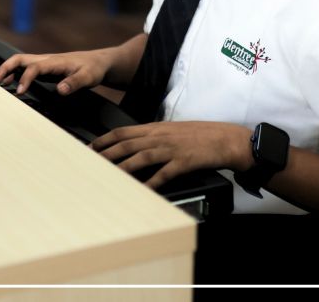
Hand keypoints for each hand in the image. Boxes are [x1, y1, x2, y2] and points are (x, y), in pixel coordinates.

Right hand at [0, 49, 113, 95]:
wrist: (97, 62)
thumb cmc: (92, 69)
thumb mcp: (88, 78)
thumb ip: (74, 83)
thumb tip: (60, 90)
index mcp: (55, 62)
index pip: (34, 67)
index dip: (25, 79)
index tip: (20, 92)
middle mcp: (46, 60)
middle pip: (20, 59)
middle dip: (6, 67)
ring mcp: (44, 63)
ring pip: (21, 62)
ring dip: (8, 70)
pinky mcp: (45, 68)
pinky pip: (25, 68)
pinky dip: (15, 73)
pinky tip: (12, 83)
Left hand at [90, 121, 253, 188]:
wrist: (227, 139)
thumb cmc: (201, 135)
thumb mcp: (173, 130)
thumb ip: (154, 135)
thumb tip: (135, 143)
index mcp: (156, 128)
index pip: (123, 131)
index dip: (105, 139)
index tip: (91, 147)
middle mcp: (161, 136)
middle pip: (127, 143)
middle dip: (106, 153)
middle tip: (90, 162)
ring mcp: (172, 149)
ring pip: (141, 156)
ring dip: (123, 166)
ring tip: (109, 176)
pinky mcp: (184, 162)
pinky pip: (164, 173)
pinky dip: (152, 182)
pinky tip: (143, 190)